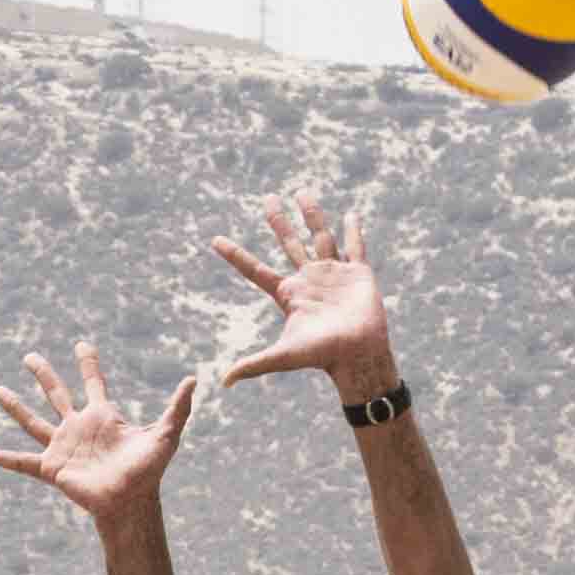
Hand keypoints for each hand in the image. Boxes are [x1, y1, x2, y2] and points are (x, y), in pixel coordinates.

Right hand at [0, 345, 198, 527]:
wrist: (130, 502)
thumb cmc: (149, 472)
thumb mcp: (165, 435)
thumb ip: (177, 407)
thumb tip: (195, 378)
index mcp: (102, 416)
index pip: (93, 382)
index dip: (88, 363)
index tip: (82, 345)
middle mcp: (78, 427)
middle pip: (56, 393)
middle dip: (43, 374)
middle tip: (29, 356)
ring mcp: (63, 447)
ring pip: (33, 421)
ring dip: (15, 406)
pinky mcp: (52, 468)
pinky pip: (20, 462)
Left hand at [209, 190, 391, 385]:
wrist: (358, 354)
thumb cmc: (322, 355)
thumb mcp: (283, 356)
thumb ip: (254, 365)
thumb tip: (223, 382)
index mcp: (288, 293)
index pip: (255, 270)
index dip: (235, 256)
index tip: (215, 241)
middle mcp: (308, 279)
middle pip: (288, 243)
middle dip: (278, 220)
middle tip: (267, 198)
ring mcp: (333, 274)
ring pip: (319, 236)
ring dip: (312, 214)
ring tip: (301, 192)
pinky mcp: (358, 273)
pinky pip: (355, 247)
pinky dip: (353, 231)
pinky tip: (350, 215)